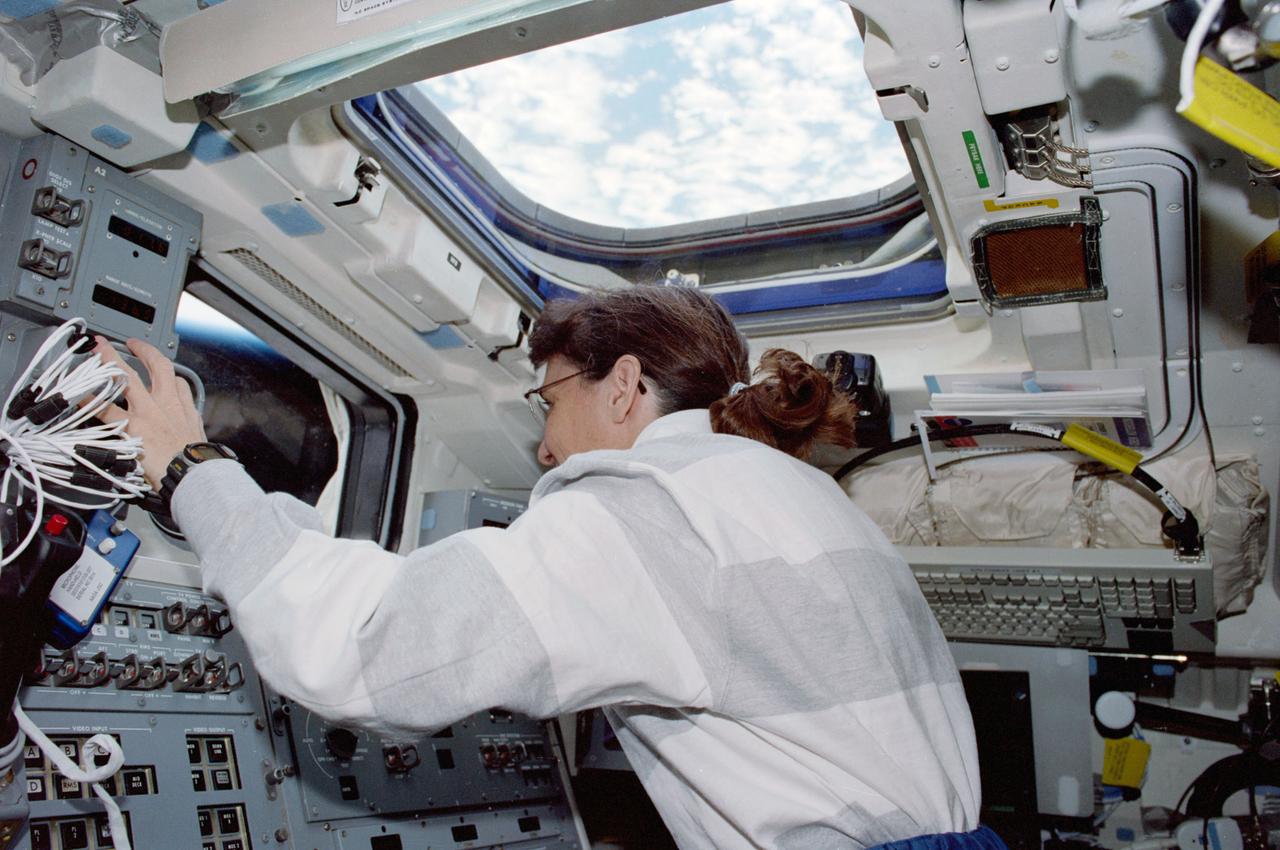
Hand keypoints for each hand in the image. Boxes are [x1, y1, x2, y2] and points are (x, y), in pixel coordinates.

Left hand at [93, 337, 205, 489]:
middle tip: (131, 343)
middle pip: (156, 367)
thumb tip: (190, 429)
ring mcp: (147, 413)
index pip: (178, 382)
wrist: (192, 473)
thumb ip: (191, 426)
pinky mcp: (132, 427)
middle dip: (142, 351)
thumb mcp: (200, 437)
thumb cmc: (197, 462)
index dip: (168, 374)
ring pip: (128, 378)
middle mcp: (166, 405)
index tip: (160, 369)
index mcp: (184, 409)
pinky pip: (106, 409)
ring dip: (111, 361)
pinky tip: (80, 395)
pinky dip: (91, 401)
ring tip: (99, 350)